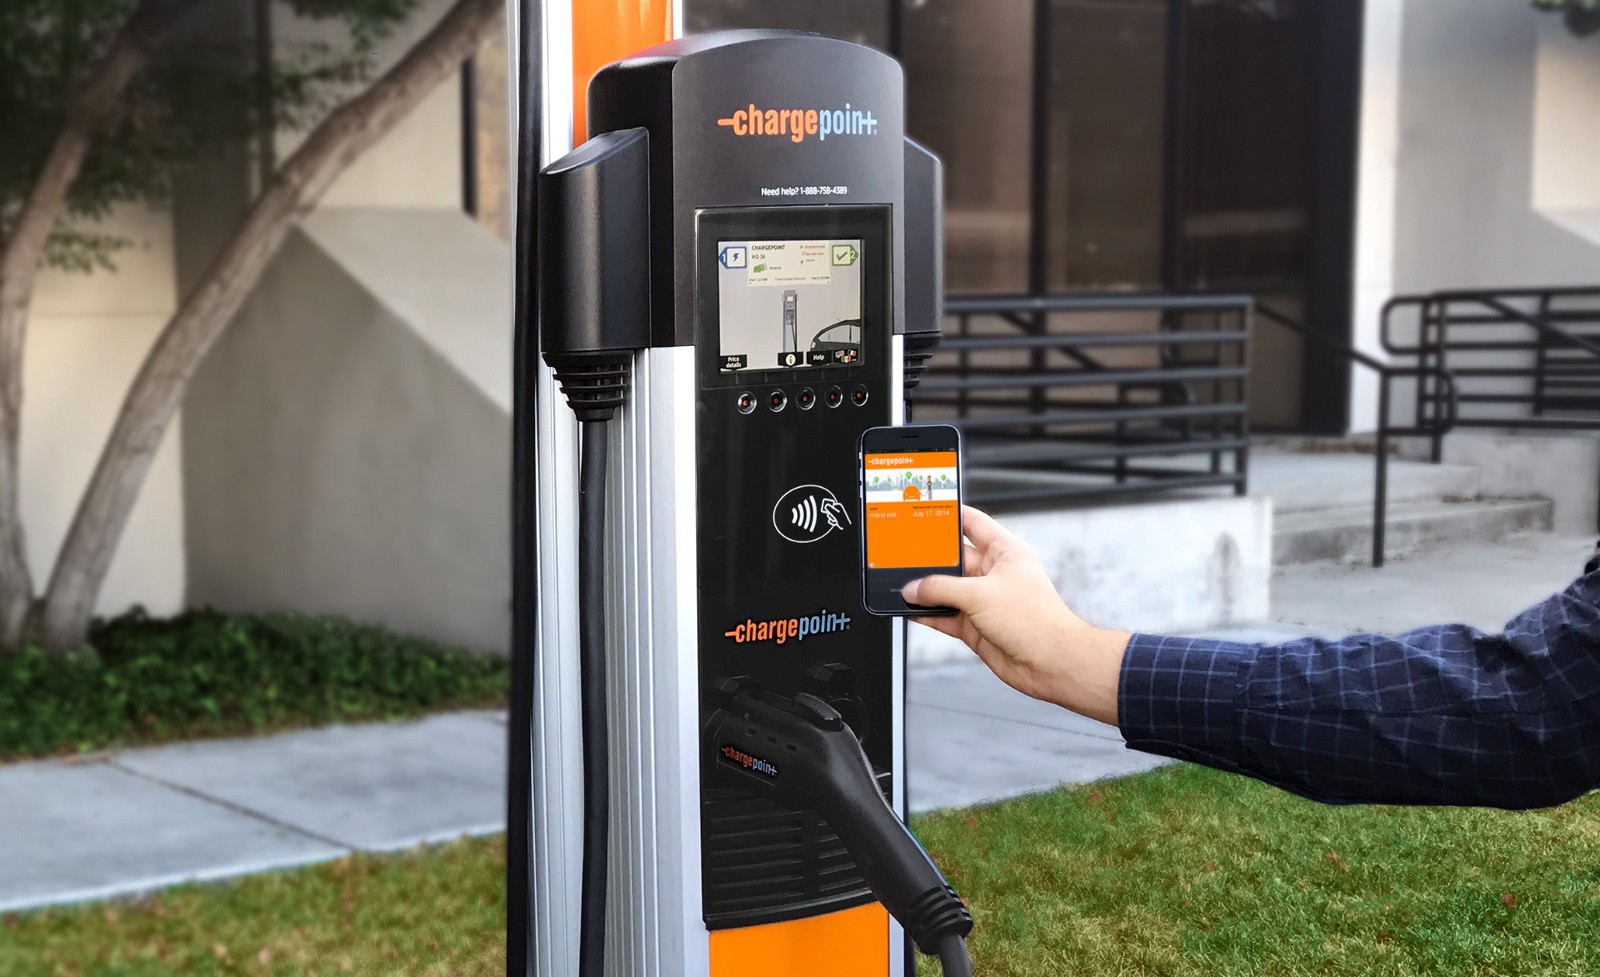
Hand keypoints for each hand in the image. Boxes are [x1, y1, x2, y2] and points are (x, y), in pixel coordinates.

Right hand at [901, 505, 1128, 725]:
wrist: (1050, 663)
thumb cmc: (1035, 622)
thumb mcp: (981, 595)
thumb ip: (942, 589)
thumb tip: (916, 588)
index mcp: (1005, 552)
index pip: (972, 523)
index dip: (949, 515)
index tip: (925, 511)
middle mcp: (994, 574)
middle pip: (954, 559)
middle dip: (929, 558)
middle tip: (903, 553)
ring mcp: (984, 600)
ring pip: (946, 589)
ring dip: (926, 589)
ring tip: (901, 584)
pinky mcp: (976, 625)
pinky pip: (945, 615)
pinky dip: (928, 613)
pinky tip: (911, 609)